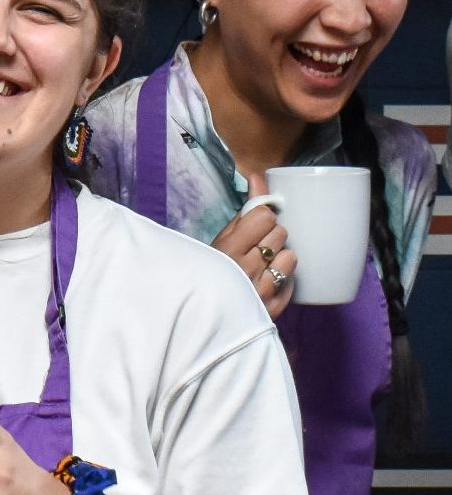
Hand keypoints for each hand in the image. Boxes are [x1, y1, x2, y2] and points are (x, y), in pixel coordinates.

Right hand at [209, 179, 295, 319]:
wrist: (201, 317)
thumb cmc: (207, 274)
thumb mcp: (217, 241)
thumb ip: (242, 212)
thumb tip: (258, 177)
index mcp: (227, 250)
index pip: (265, 217)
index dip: (261, 220)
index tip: (254, 228)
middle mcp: (246, 271)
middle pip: (280, 234)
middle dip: (270, 238)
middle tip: (255, 248)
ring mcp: (261, 292)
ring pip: (290, 256)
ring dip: (279, 258)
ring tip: (263, 266)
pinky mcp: (273, 308)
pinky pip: (292, 281)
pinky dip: (283, 280)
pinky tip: (267, 282)